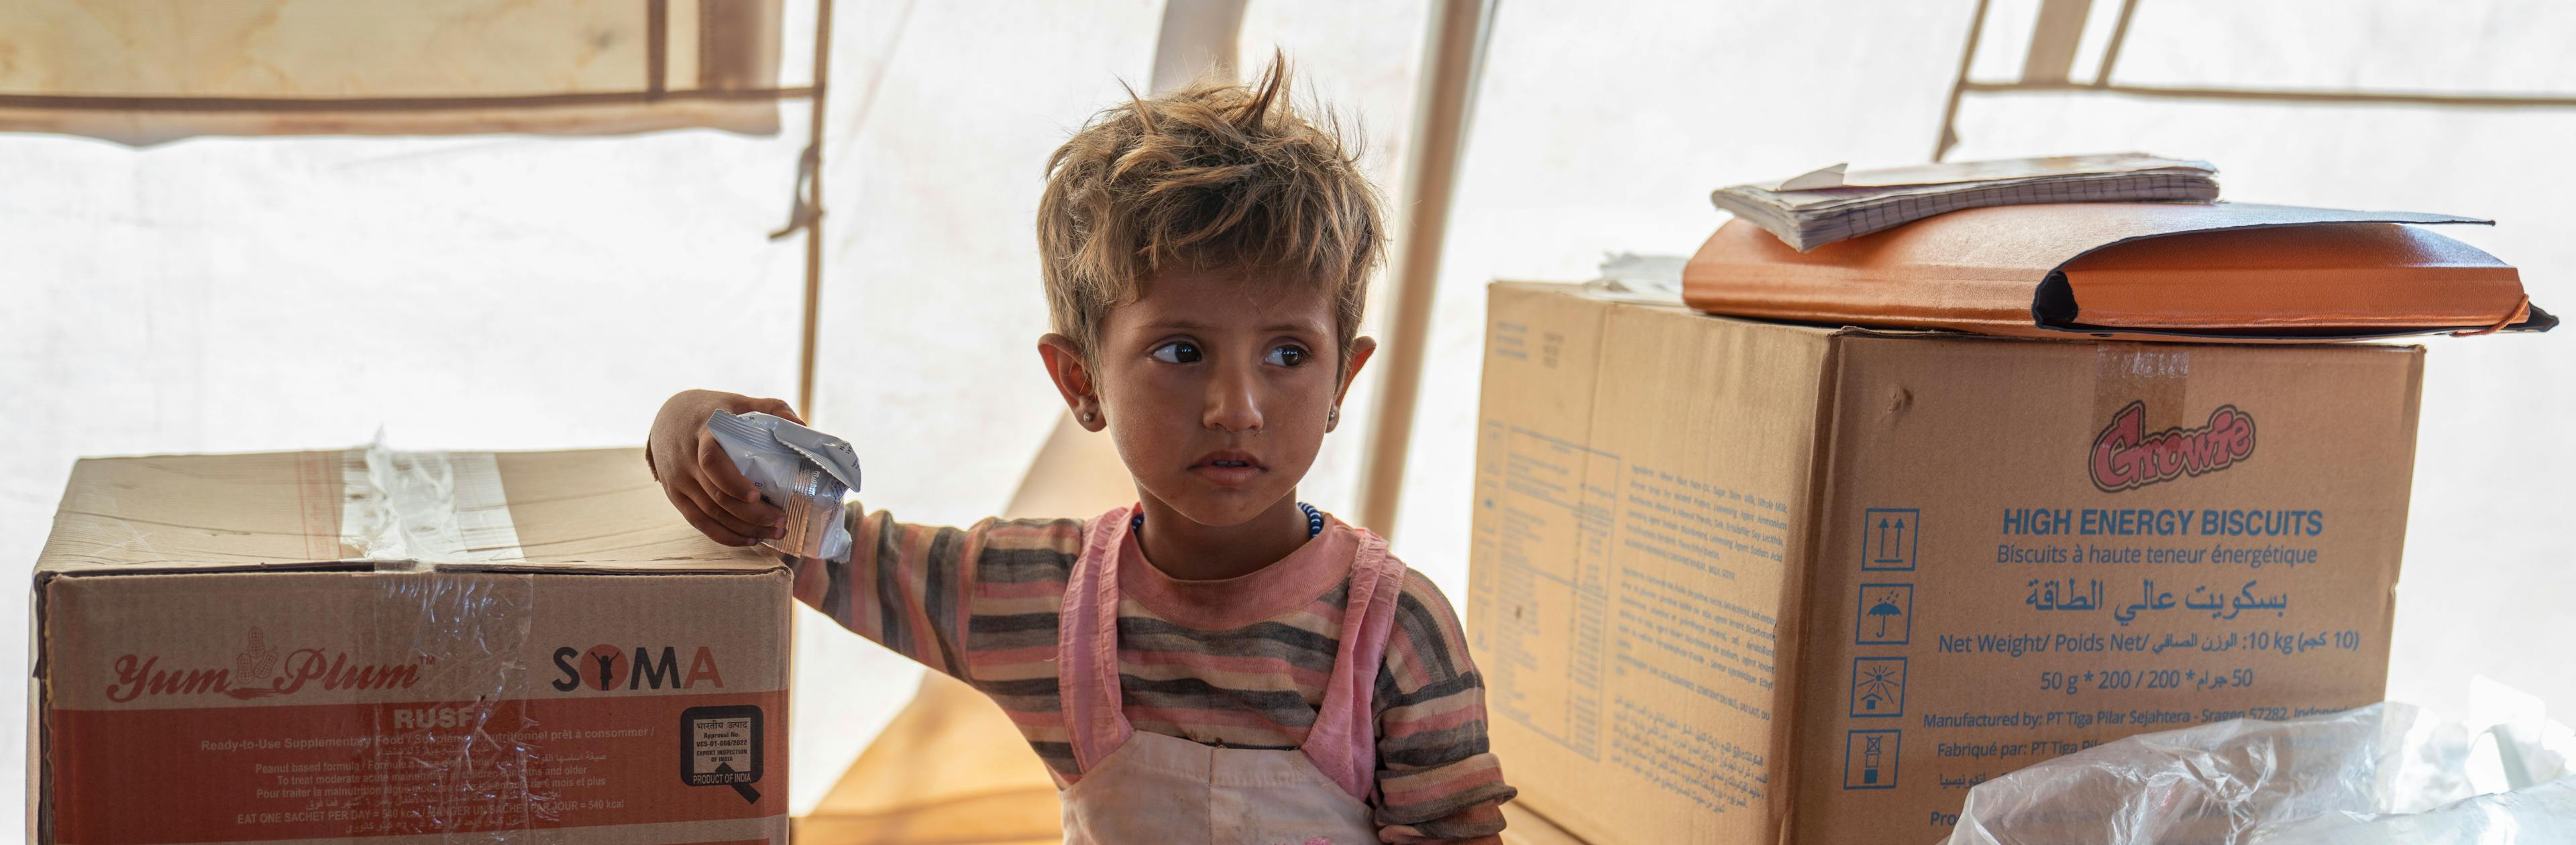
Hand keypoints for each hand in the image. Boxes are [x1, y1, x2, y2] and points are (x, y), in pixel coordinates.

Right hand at [648, 390, 805, 545]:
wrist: (668, 418)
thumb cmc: (712, 410)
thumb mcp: (739, 402)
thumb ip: (771, 407)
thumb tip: (801, 425)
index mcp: (704, 433)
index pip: (711, 461)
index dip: (732, 482)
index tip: (756, 495)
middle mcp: (687, 460)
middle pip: (716, 496)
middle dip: (752, 514)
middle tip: (781, 520)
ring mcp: (679, 481)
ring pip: (710, 514)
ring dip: (743, 528)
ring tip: (773, 532)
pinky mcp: (676, 496)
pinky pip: (699, 522)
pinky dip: (724, 535)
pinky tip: (749, 539)